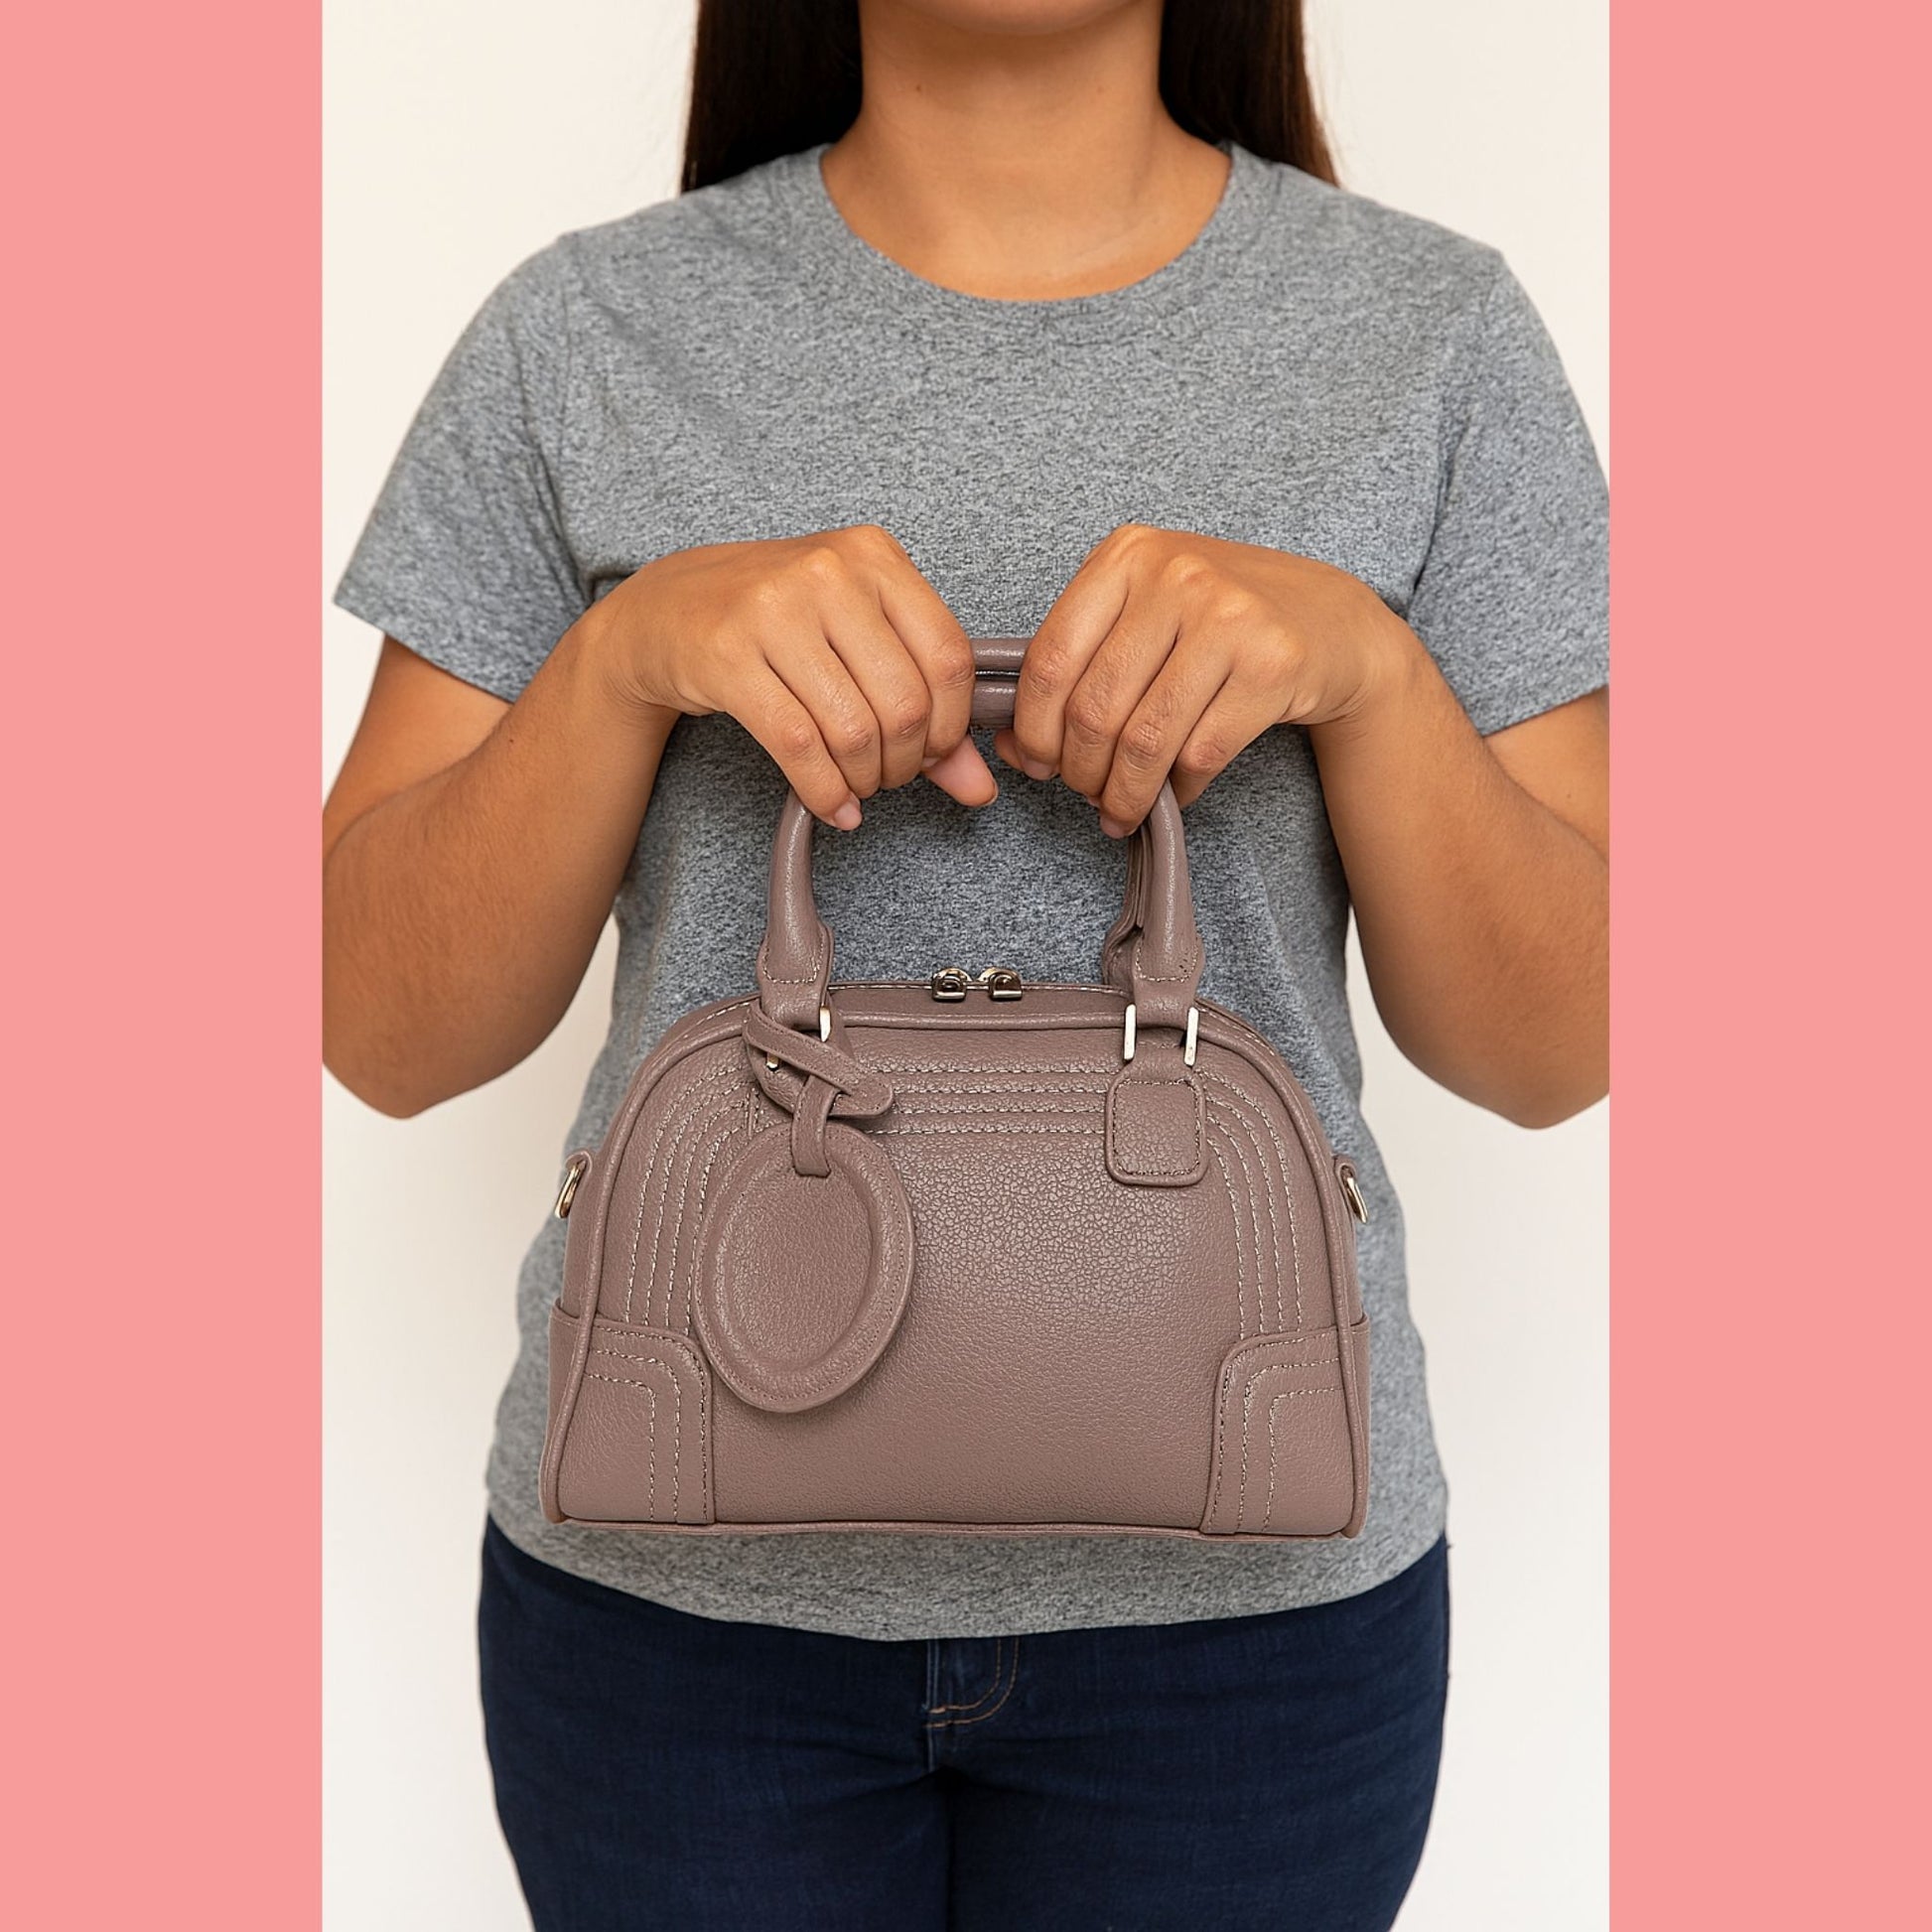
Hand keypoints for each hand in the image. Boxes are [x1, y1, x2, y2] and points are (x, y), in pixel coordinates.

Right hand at [589, 524, 995, 826]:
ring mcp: (772, 609)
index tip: (934, 753)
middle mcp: (827, 572)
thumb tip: (981, 789)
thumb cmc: (778, 623)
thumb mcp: (858, 641)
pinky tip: (831, 804)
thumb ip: (927, 707)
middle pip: (904, 701)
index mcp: (874, 555)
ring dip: (864, 779)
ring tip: (858, 786)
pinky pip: (798, 745)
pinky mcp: (726, 654)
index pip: (949, 656)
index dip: (952, 726)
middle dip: (906, 763)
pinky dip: (824, 790)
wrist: (668, 611)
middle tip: (890, 777)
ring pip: (853, 729)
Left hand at [996, 525, 1414, 833]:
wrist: (1332, 621)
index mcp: (1127, 554)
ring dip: (1124, 793)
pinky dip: (1175, 791)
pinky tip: (1171, 795)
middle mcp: (1177, 576)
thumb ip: (1078, 666)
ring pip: (1146, 741)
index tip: (1037, 763)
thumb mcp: (1143, 614)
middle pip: (1096, 707)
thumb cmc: (1220, 621)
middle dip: (1080, 770)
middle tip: (1085, 792)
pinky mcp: (1274, 665)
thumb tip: (1012, 747)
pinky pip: (1199, 755)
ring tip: (1120, 809)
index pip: (1051, 659)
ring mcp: (1230, 617)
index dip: (1034, 727)